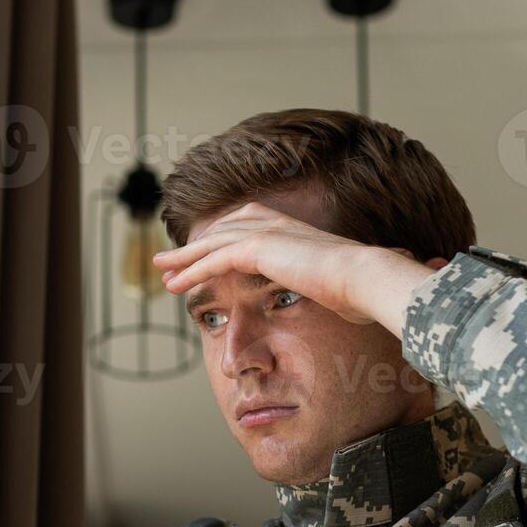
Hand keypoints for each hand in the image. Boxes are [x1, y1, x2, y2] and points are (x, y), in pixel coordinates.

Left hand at [150, 201, 440, 336]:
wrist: (366, 279)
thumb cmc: (360, 288)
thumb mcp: (336, 285)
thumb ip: (325, 286)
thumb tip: (338, 301)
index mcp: (294, 229)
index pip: (247, 226)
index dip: (222, 239)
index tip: (204, 253)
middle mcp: (277, 224)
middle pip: (223, 231)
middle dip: (195, 246)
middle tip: (169, 259)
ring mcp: (267, 234)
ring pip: (212, 245)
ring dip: (184, 259)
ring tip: (161, 271)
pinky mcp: (258, 249)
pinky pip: (214, 260)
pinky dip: (191, 271)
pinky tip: (174, 284)